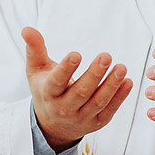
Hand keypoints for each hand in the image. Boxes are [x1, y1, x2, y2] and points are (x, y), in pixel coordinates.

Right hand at [23, 27, 131, 150]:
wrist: (52, 125)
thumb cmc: (46, 91)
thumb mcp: (36, 71)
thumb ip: (34, 49)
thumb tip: (27, 29)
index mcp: (49, 94)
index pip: (57, 82)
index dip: (66, 69)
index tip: (76, 54)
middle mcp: (64, 108)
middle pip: (81, 92)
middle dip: (94, 74)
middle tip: (106, 56)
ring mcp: (81, 117)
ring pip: (98, 102)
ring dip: (111, 85)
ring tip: (121, 68)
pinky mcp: (97, 122)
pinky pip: (110, 110)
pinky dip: (120, 97)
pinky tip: (128, 82)